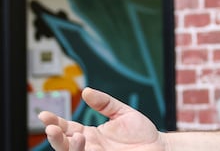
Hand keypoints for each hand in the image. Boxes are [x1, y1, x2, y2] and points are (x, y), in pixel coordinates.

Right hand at [38, 87, 163, 150]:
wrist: (159, 146)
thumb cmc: (141, 131)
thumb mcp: (123, 113)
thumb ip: (105, 103)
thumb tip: (86, 91)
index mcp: (91, 134)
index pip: (67, 128)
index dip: (55, 122)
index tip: (44, 115)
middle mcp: (90, 147)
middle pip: (64, 145)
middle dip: (55, 138)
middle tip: (52, 128)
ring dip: (69, 148)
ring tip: (75, 136)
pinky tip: (85, 145)